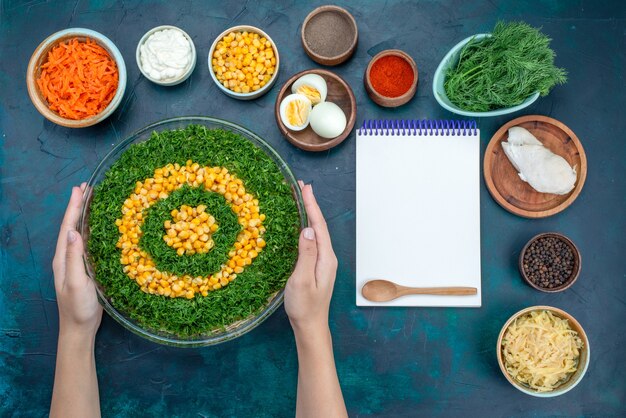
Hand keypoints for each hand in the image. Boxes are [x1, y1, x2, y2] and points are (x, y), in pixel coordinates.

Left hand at [52, 184, 101, 338]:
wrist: (79, 329)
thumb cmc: (78, 308)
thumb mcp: (76, 282)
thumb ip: (74, 258)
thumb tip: (74, 231)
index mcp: (63, 258)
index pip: (67, 226)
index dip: (74, 207)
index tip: (80, 189)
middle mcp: (67, 257)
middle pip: (72, 226)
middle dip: (78, 206)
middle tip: (87, 187)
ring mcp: (76, 263)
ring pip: (79, 233)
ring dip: (85, 215)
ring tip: (92, 200)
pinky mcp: (86, 268)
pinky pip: (88, 243)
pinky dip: (93, 229)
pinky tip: (100, 226)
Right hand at [284, 182, 337, 337]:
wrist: (311, 326)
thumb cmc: (305, 306)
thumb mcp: (302, 280)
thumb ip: (306, 255)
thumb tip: (307, 230)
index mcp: (326, 258)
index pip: (318, 226)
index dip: (312, 206)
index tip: (306, 188)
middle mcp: (327, 257)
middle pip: (319, 226)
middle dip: (311, 205)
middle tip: (302, 187)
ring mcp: (323, 262)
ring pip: (316, 232)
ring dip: (309, 215)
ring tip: (301, 199)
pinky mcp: (317, 266)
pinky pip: (312, 241)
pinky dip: (306, 228)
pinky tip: (300, 225)